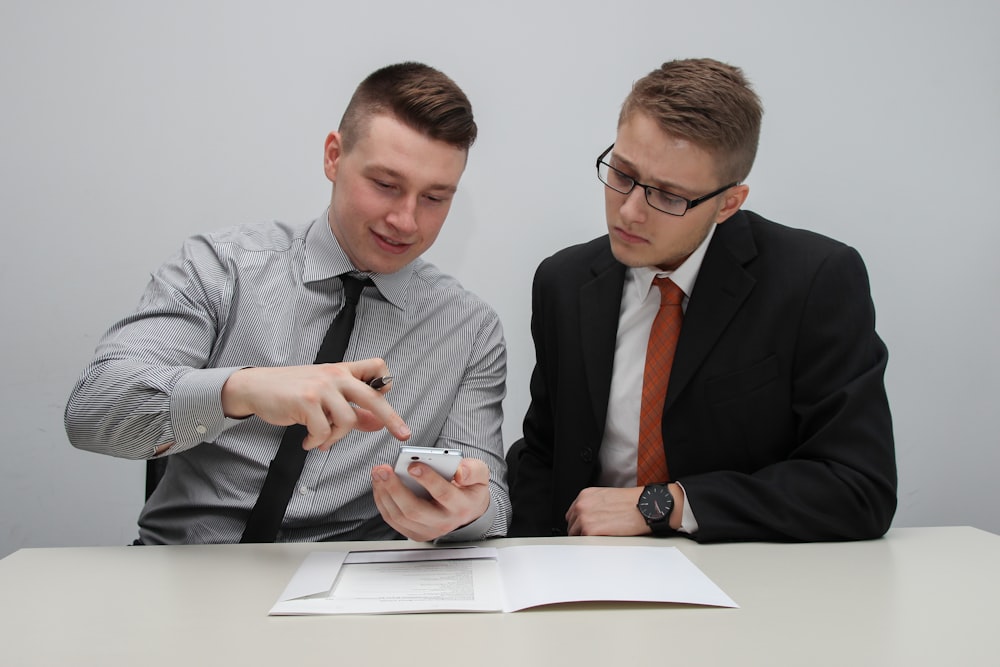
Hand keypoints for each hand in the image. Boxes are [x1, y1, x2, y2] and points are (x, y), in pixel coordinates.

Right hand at [220, 358, 409, 450]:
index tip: (388, 396)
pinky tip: (309, 441)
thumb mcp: (325, 395)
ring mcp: (321, 387)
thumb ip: (352, 408)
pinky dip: (317, 441)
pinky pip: (324, 431)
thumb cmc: (292, 390)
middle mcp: (335, 375)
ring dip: (336, 437)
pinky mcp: (306, 401)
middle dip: (391, 418)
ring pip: (347, 421)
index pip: (376, 366)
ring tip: (322, 440)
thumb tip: (377, 424)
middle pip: (372, 396)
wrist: (257, 387)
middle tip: (403, 434)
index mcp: (342, 371)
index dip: (385, 382)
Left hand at [371, 457, 490, 541]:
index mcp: (461, 506)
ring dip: (384, 494)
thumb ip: (473, 470)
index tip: (413, 465)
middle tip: (383, 469)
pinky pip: (394, 520)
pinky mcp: (416, 533)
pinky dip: (383, 502)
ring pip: (400, 516)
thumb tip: (460, 472)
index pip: (443, 494)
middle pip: (415, 510)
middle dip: (395, 488)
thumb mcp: (480, 475)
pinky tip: (379, 484)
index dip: (427, 479)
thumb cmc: (470, 488)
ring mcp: (428, 531)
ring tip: (378, 473)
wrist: (468, 509)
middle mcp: (444, 522)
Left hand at [565, 486, 650, 535]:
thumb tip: (589, 518)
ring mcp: (584, 518)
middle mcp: (582, 505)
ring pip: (575, 534)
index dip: (579, 522)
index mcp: (585, 495)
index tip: (585, 527)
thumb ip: (593, 505)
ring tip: (600, 538)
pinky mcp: (590, 530)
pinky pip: (583, 541)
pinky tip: (602, 540)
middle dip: (580, 531)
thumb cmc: (632, 502)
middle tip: (595, 535)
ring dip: (585, 538)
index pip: (572, 513)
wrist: (645, 506)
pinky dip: (590, 543)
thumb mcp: (607, 497)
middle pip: (572, 524)